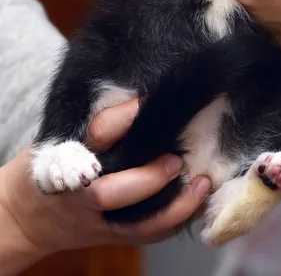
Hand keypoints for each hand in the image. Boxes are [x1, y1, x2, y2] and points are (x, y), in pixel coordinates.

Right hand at [0, 101, 210, 274]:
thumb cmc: (42, 168)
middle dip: (148, 178)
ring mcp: (95, 221)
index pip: (97, 135)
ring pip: (135, 223)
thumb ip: (93, 124)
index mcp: (65, 159)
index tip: (149, 100)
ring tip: (201, 184)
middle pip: (113, 192)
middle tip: (177, 159)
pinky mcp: (109, 237)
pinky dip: (172, 222)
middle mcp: (80, 194)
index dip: (125, 116)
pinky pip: (144, 235)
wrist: (20, 218)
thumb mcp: (56, 139)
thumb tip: (138, 100)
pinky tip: (196, 203)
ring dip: (173, 206)